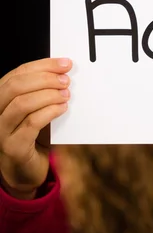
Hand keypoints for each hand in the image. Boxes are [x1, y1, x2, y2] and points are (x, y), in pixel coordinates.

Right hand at [0, 58, 71, 198]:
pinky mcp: (12, 147)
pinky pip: (31, 124)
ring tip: (66, 95)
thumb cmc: (30, 134)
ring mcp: (0, 131)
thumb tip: (62, 71)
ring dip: (49, 95)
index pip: (17, 73)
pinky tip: (62, 108)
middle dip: (45, 79)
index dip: (43, 65)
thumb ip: (40, 91)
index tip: (64, 63)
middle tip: (66, 80)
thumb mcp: (33, 109)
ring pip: (22, 103)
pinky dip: (50, 112)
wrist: (24, 169)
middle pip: (15, 86)